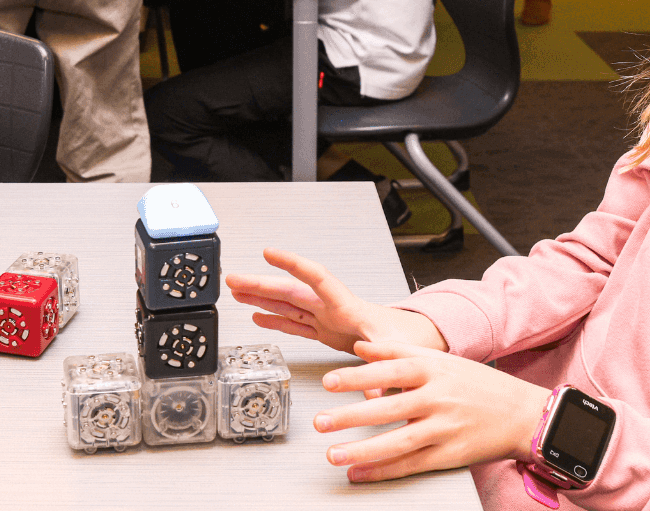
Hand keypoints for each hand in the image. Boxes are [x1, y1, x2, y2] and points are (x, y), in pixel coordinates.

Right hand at [225, 248, 445, 354]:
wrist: (415, 339)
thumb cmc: (409, 338)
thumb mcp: (398, 351)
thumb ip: (383, 369)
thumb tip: (374, 395)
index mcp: (347, 306)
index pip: (316, 278)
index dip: (292, 265)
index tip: (270, 254)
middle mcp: (332, 308)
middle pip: (291, 291)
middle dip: (261, 284)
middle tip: (233, 278)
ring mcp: (327, 319)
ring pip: (287, 305)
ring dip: (261, 298)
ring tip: (236, 291)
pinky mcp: (325, 332)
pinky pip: (294, 323)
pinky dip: (275, 320)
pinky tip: (258, 316)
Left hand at [315, 339, 549, 482]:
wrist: (521, 413)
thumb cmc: (478, 385)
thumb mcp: (440, 358)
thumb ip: (396, 350)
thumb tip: (359, 346)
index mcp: (434, 369)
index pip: (389, 370)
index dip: (358, 376)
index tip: (329, 382)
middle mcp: (438, 397)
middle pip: (389, 407)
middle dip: (351, 416)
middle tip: (321, 422)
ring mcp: (445, 427)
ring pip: (399, 440)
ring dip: (363, 450)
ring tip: (334, 454)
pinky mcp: (451, 453)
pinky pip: (413, 464)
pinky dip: (384, 470)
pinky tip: (361, 473)